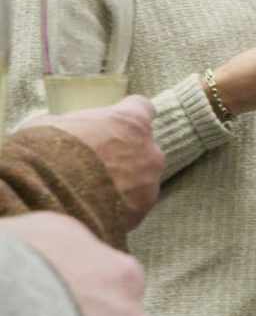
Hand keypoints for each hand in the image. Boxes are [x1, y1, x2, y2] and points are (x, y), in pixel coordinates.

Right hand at [21, 95, 163, 217]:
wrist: (45, 196)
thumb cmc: (45, 152)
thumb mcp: (52, 124)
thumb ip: (75, 124)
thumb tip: (72, 130)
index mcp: (130, 121)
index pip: (142, 107)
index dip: (126, 115)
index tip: (116, 122)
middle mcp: (149, 150)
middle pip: (142, 146)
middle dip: (123, 152)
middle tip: (95, 161)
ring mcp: (150, 181)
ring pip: (141, 176)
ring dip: (123, 180)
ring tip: (91, 188)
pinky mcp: (143, 208)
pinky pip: (134, 201)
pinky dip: (118, 203)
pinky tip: (94, 205)